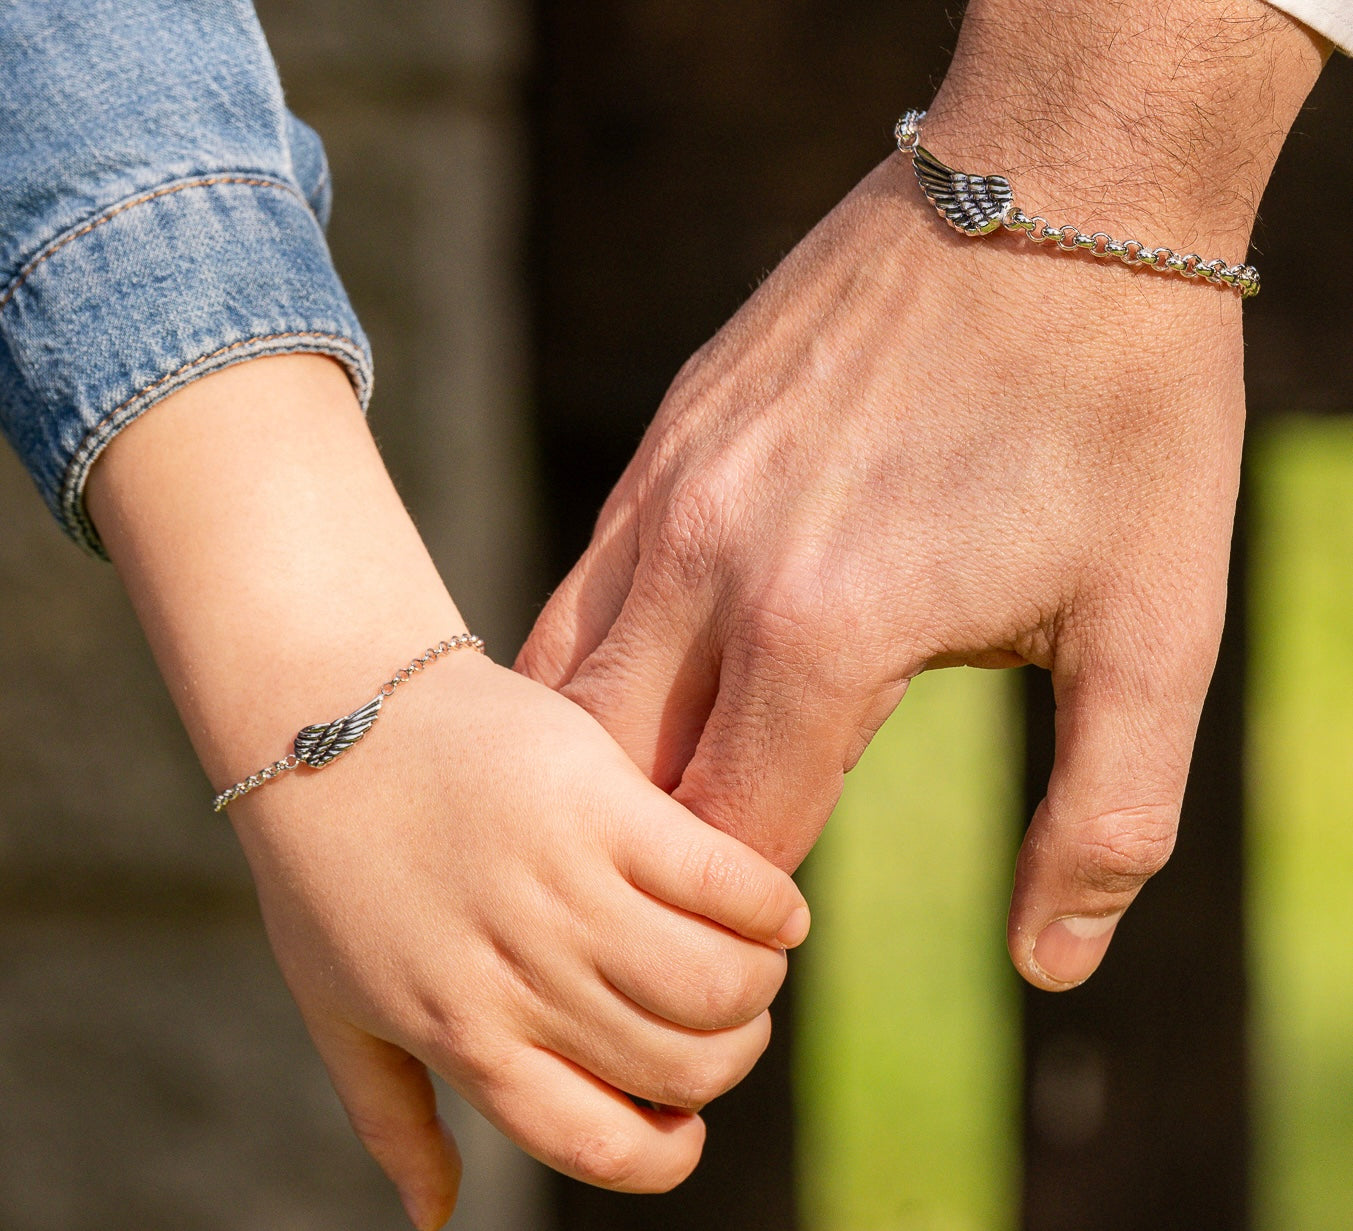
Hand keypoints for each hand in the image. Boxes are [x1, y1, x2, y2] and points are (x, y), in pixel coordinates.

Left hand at [85, 355, 807, 1229]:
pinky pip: (725, 880)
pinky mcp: (602, 804)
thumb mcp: (337, 1009)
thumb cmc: (326, 866)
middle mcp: (521, 976)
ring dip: (759, 984)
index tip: (686, 1117)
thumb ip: (392, 1121)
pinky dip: (772, 905)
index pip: (604, 1145)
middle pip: (683, 1065)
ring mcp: (563, 889)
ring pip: (718, 982)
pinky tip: (774, 904)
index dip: (669, 1150)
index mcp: (464, 1037)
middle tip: (732, 1014)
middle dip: (731, 1055)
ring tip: (754, 956)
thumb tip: (436, 1221)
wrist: (328, 716)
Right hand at [519, 0, 1326, 990]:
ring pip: (568, 683)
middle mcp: (713, 567)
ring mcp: (670, 492)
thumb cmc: (1119, 410)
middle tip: (671, 922)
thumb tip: (1053, 964)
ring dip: (598, 772)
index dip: (740, 924)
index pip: (734, 838)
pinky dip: (588, 670)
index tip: (753, 962)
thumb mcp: (1156, 627)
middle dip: (644, 867)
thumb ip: (1108, 817)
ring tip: (622, 830)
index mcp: (827, 631)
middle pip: (618, 778)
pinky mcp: (664, 438)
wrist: (1050, 191)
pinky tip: (622, 696)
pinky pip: (584, 587)